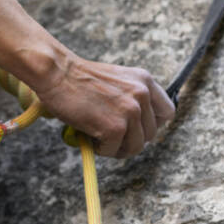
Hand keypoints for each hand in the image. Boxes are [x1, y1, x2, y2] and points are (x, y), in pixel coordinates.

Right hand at [35, 56, 174, 158]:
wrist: (57, 73)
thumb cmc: (78, 78)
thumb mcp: (117, 81)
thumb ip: (131, 98)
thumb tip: (136, 129)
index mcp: (145, 81)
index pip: (166, 113)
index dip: (151, 125)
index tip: (136, 128)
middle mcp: (142, 95)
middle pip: (150, 134)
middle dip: (130, 139)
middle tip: (110, 136)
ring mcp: (130, 112)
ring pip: (135, 147)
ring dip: (116, 147)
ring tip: (98, 137)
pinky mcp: (115, 128)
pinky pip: (114, 150)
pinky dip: (100, 148)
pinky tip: (89, 135)